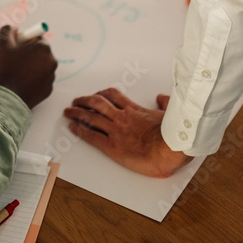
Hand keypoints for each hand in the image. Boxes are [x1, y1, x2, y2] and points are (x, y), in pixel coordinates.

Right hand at [0, 25, 56, 108]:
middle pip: (40, 51)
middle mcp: (52, 62)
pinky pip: (40, 79)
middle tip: (13, 58)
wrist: (6, 100)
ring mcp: (51, 77)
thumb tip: (12, 29)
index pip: (37, 36)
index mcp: (43, 48)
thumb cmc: (5, 70)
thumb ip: (7, 30)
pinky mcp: (48, 90)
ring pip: (40, 66)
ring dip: (30, 66)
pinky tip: (20, 83)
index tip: (15, 45)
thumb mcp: (2, 44)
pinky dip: (32, 79)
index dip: (25, 39)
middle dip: (28, 53)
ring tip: (15, 72)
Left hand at [64, 89, 191, 177]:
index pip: (114, 96)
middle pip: (97, 103)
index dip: (102, 93)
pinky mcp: (112, 147)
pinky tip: (72, 127)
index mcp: (135, 110)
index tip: (96, 94)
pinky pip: (91, 136)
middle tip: (76, 101)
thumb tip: (162, 97)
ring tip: (68, 111)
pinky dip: (80, 130)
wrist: (170, 148)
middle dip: (84, 101)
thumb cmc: (173, 135)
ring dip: (77, 113)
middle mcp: (122, 117)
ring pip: (91, 117)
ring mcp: (115, 131)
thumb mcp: (171, 113)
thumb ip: (165, 103)